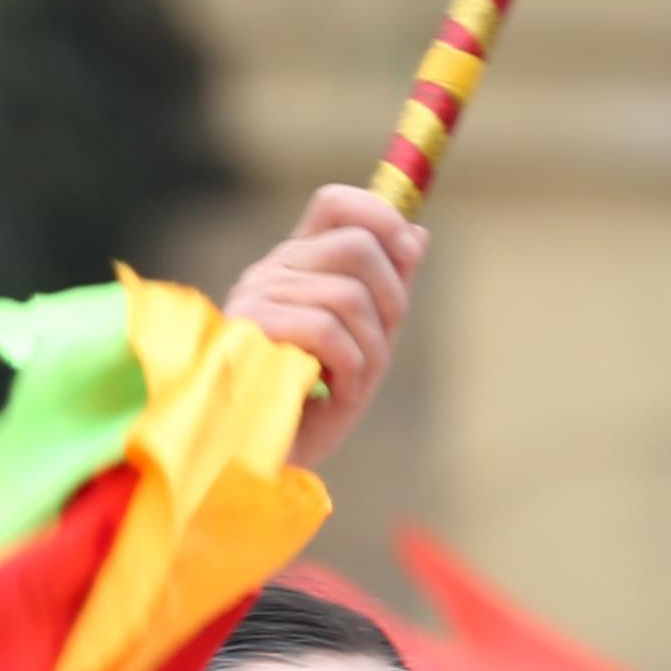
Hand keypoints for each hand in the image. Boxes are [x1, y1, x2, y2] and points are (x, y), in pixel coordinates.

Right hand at [220, 183, 427, 469]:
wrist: (259, 466)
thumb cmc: (308, 411)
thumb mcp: (363, 348)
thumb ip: (386, 294)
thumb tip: (418, 235)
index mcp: (295, 268)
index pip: (334, 205)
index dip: (379, 216)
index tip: (407, 253)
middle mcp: (272, 272)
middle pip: (357, 244)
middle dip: (391, 298)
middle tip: (383, 346)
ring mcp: (258, 299)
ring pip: (350, 294)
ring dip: (372, 349)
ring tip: (355, 385)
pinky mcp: (252, 332)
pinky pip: (327, 330)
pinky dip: (351, 369)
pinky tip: (339, 394)